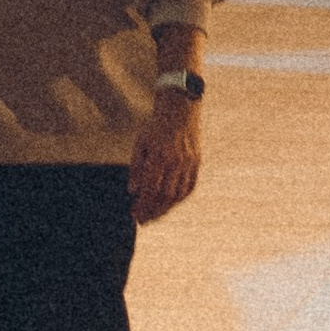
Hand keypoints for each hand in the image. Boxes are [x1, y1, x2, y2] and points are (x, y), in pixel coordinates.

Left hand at [129, 97, 200, 225]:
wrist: (180, 109)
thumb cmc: (155, 126)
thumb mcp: (140, 143)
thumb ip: (136, 167)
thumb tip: (133, 191)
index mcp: (160, 155)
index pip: (150, 188)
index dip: (143, 205)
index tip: (134, 214)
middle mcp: (176, 161)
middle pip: (165, 196)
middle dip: (153, 211)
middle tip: (142, 221)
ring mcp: (189, 163)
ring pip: (178, 194)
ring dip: (165, 209)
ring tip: (154, 215)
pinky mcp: (197, 163)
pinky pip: (189, 187)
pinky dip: (179, 199)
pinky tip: (170, 204)